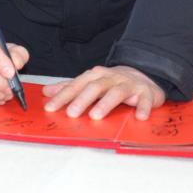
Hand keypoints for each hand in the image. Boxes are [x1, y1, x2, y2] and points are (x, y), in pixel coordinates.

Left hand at [42, 65, 165, 119]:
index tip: (50, 107)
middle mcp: (110, 78)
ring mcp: (128, 84)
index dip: (62, 96)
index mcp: (95, 76)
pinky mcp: (145, 93)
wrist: (143, 76)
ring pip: (116, 92)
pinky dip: (142, 108)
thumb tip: (47, 91)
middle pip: (94, 87)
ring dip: (106, 103)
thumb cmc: (112, 83)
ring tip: (96, 116)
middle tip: (71, 113)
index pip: (76, 85)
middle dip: (82, 100)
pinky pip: (145, 100)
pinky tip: (139, 117)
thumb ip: (70, 87)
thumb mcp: (90, 83)